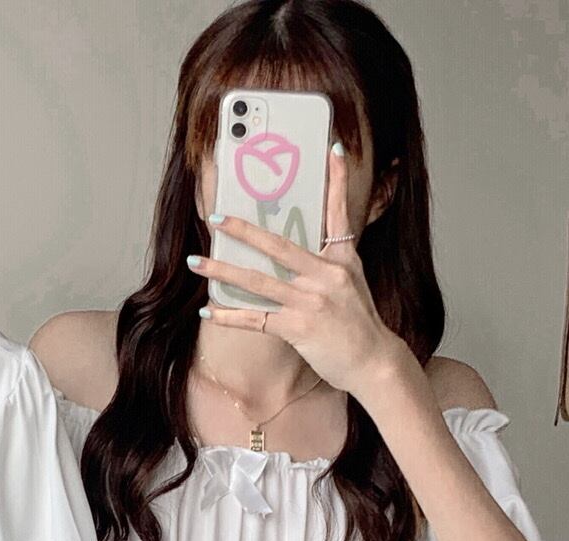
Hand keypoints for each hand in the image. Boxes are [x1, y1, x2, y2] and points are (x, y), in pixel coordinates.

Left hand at [187, 144, 407, 400]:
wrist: (373, 362)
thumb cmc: (359, 327)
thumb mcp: (353, 286)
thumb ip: (329, 267)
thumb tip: (297, 258)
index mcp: (341, 261)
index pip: (338, 214)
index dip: (335, 181)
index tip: (332, 149)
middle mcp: (325, 276)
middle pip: (278, 246)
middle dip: (244, 230)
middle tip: (216, 218)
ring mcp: (311, 302)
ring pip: (258, 282)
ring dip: (222, 272)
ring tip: (196, 263)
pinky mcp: (298, 328)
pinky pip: (255, 319)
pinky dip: (230, 316)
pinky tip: (208, 312)